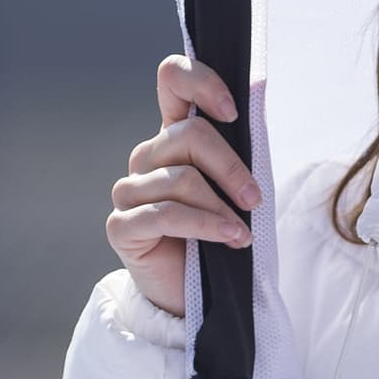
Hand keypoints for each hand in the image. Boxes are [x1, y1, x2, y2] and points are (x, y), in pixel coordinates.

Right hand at [107, 55, 262, 317]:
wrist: (200, 297)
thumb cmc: (222, 239)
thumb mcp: (237, 191)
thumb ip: (239, 151)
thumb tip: (255, 96)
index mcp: (175, 139)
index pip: (173, 81)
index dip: (200, 82)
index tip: (232, 111)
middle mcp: (148, 158)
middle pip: (189, 137)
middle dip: (231, 168)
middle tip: (255, 200)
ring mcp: (130, 191)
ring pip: (181, 180)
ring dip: (221, 209)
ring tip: (243, 235)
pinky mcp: (123, 226)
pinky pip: (165, 214)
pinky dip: (205, 226)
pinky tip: (230, 240)